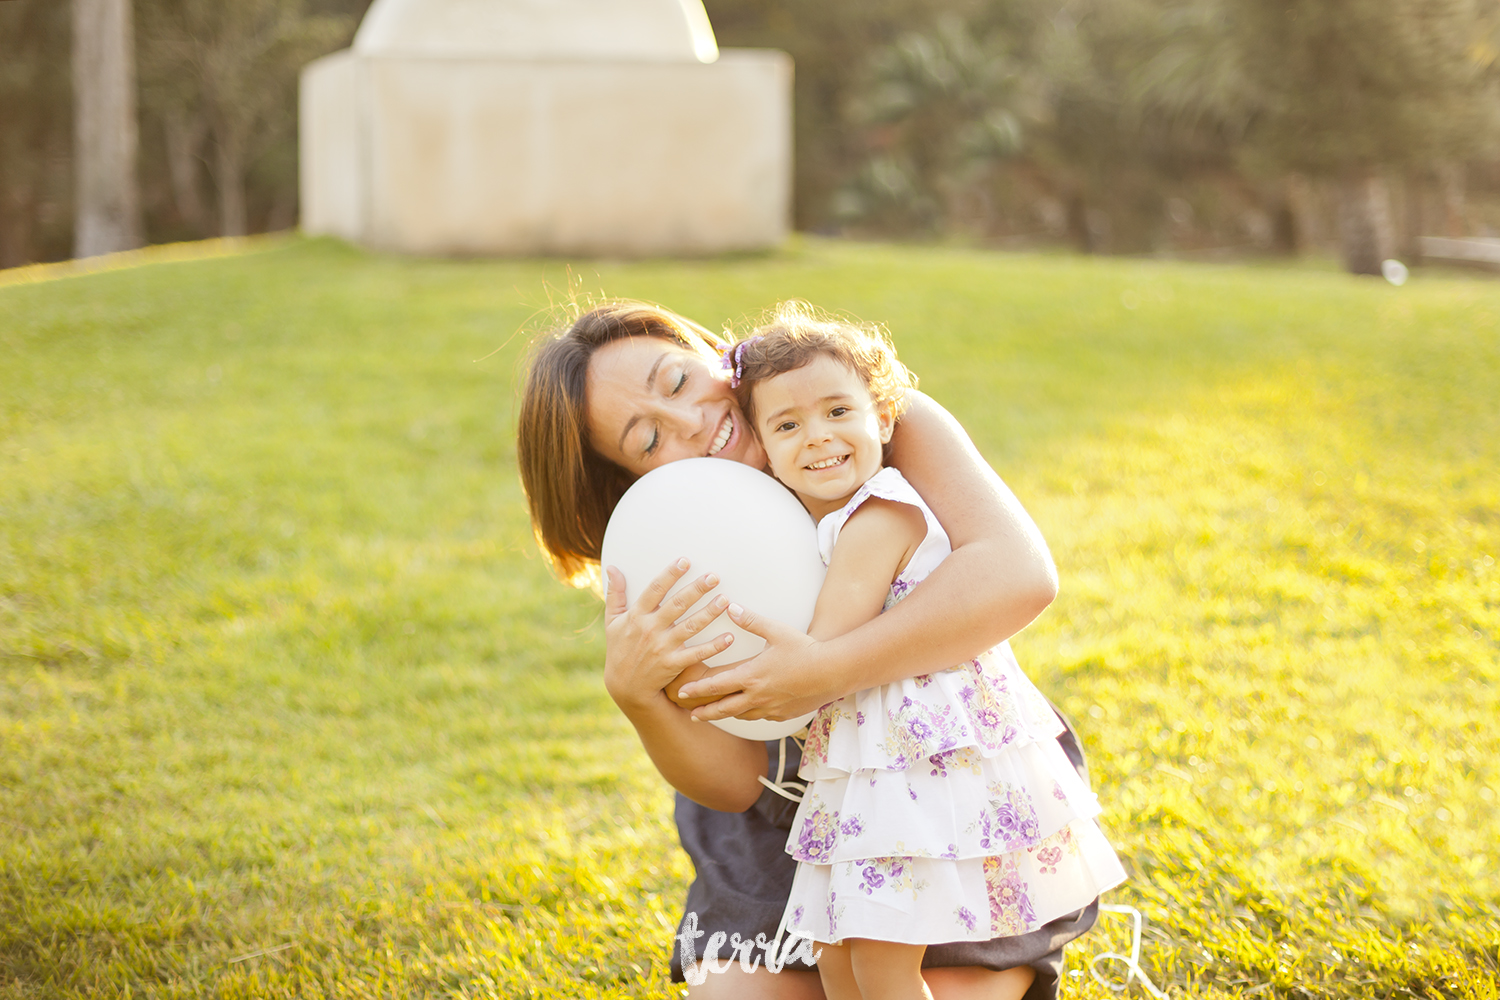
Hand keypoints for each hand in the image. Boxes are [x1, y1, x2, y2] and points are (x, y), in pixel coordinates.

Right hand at [602, 559, 735, 713]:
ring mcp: (662, 647)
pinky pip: (697, 654)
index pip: (655, 589)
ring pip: (690, 626)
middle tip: (714, 576)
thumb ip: (615, 594)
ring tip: (725, 600)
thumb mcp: (612, 622)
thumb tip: (612, 567)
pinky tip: (730, 637)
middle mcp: (650, 629)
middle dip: (696, 589)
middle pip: (677, 604)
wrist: (625, 687)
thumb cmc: (620, 650)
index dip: (670, 574)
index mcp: (636, 616)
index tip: (685, 561)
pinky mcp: (673, 664)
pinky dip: (713, 646)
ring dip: (709, 613)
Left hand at [676, 603, 837, 721]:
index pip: (716, 686)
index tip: (681, 692)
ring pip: (741, 715)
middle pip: (723, 709)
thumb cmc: (805, 650)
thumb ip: (750, 620)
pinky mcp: (783, 715)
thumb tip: (730, 606)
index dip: (697, 690)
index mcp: (751, 676)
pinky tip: (748, 710)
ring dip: (726, 714)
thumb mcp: (776, 631)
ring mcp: (770, 708)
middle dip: (705, 712)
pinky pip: (760, 717)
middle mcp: (757, 696)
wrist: (833, 672)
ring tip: (715, 714)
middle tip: (690, 714)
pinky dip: (749, 714)